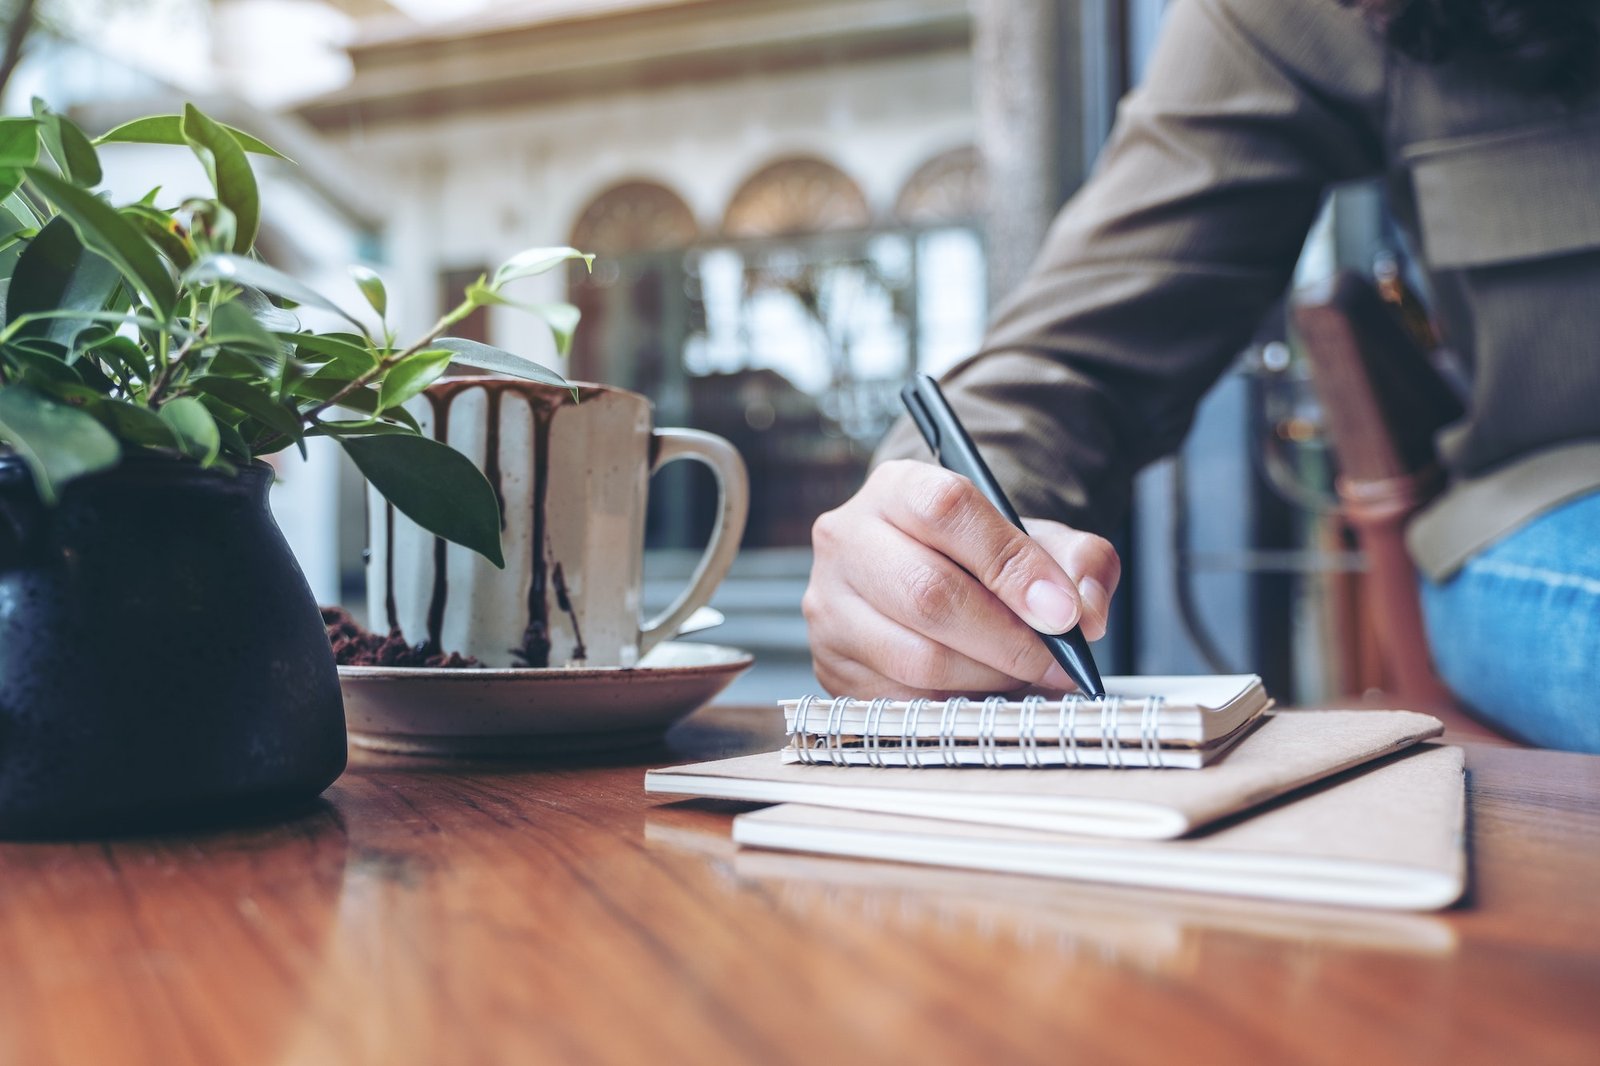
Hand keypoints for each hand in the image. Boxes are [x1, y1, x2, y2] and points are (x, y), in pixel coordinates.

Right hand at [804, 459, 1121, 698]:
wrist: (929, 579)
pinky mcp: (831, 666)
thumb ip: (1080, 562)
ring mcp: (830, 608)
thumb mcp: (1038, 540)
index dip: (1011, 565)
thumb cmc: (984, 559)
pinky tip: (985, 694)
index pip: (948, 509)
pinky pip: (903, 703)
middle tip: (1058, 663)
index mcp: (896, 488)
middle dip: (1009, 639)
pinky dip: (957, 707)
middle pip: (928, 593)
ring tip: (1025, 677)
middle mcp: (847, 540)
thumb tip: (1083, 615)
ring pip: (916, 659)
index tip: (1062, 613)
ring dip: (988, 680)